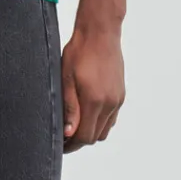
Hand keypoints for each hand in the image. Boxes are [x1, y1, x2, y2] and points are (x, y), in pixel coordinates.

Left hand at [61, 27, 124, 152]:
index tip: (60, 145)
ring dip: (90, 132)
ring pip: (105, 130)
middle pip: (95, 136)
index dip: (71, 145)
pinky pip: (111, 119)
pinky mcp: (121, 94)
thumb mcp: (66, 79)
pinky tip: (87, 114)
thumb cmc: (80, 52)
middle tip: (63, 138)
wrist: (100, 33)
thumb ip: (69, 108)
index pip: (84, 136)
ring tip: (74, 127)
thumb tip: (69, 133)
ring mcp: (117, 100)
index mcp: (94, 101)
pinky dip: (100, 123)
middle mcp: (109, 104)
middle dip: (79, 141)